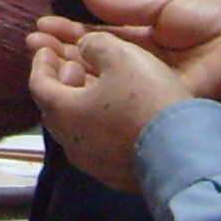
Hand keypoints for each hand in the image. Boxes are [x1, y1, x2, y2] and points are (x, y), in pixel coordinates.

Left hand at [28, 31, 192, 192]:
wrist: (183, 153)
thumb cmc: (147, 99)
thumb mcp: (121, 56)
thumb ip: (94, 43)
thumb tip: (84, 46)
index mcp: (64, 113)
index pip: (38, 85)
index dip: (41, 62)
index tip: (46, 47)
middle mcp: (72, 143)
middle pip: (54, 108)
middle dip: (59, 82)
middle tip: (74, 64)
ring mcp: (93, 164)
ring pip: (76, 128)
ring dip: (80, 103)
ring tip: (98, 86)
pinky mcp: (115, 176)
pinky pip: (96, 144)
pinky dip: (97, 123)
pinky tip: (117, 114)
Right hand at [32, 0, 220, 104]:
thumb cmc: (213, 21)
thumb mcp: (164, 6)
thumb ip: (125, 7)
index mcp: (144, 37)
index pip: (99, 36)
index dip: (71, 31)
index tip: (43, 26)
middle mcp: (138, 63)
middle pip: (93, 58)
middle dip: (62, 50)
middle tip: (33, 44)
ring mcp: (142, 86)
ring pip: (99, 80)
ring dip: (70, 70)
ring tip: (42, 59)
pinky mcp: (150, 105)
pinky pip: (117, 99)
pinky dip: (93, 92)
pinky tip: (69, 84)